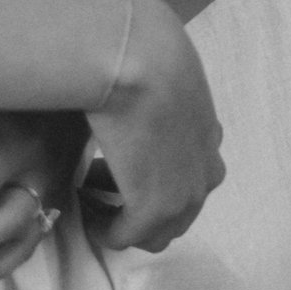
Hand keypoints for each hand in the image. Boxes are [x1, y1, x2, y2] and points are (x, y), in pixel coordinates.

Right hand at [85, 0, 224, 249]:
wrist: (136, 56)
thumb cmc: (139, 52)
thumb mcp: (159, 76)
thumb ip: (152, 96)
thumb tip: (126, 94)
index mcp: (210, 138)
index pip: (188, 178)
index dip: (146, 175)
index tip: (112, 162)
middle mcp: (206, 172)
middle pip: (175, 216)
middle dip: (134, 203)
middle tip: (93, 180)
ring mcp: (184, 196)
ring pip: (153, 233)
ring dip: (118, 217)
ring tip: (84, 193)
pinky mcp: (153, 210)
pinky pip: (122, 237)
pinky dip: (99, 227)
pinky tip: (79, 204)